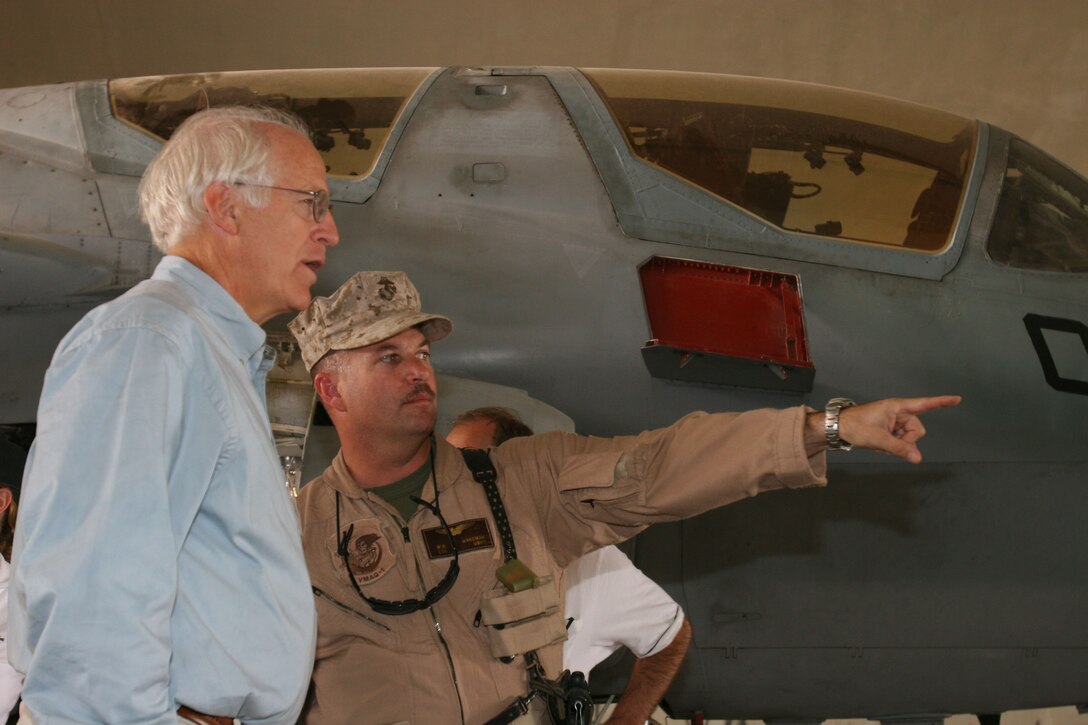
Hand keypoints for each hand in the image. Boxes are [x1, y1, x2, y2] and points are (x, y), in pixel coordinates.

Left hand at [818, 396, 960, 463]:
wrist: (837, 427)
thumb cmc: (855, 426)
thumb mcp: (878, 439)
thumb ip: (900, 448)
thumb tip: (918, 458)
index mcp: (897, 407)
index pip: (924, 404)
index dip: (941, 402)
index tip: (957, 399)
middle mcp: (898, 412)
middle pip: (917, 429)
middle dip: (907, 440)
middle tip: (889, 443)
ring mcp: (894, 420)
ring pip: (909, 437)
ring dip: (898, 443)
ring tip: (880, 442)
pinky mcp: (890, 427)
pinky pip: (900, 439)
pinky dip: (892, 444)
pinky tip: (879, 443)